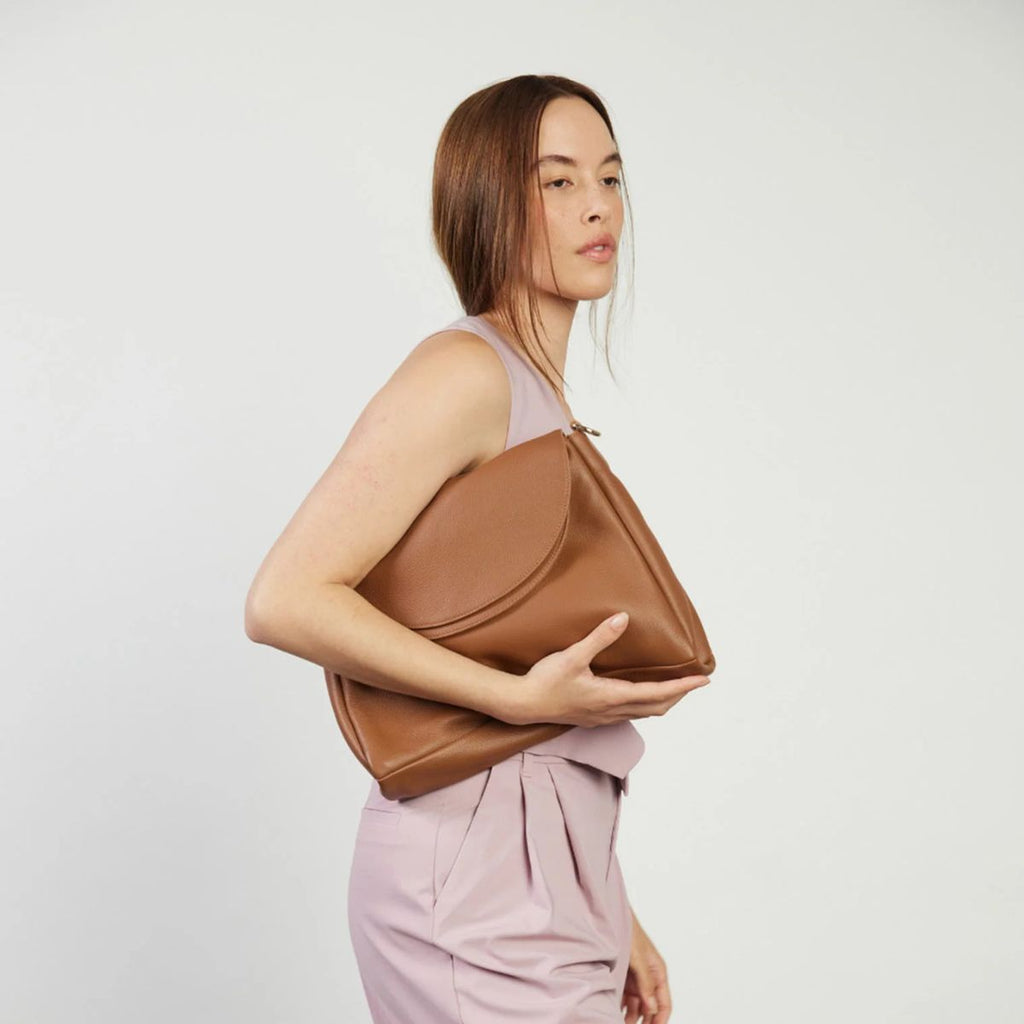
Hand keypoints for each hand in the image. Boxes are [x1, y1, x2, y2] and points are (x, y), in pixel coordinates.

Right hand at [503, 611, 710, 727]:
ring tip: (674, 688)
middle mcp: (612, 710)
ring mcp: (602, 717)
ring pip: (643, 713)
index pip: (657, 693)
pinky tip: (639, 696)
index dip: (683, 687)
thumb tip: (623, 619)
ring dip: (662, 702)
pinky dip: (644, 705)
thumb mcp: (573, 656)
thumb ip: (600, 637)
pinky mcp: (593, 718)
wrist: (523, 705)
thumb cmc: (546, 681)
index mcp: (612, 696)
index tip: (703, 681)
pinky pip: (629, 714)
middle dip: (678, 696)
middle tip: (694, 683)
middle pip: (657, 708)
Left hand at [621, 907, 671, 1022]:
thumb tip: (652, 1007)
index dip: (661, 1020)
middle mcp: (648, 978)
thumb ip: (646, 983)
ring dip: (631, 1017)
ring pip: (637, 1006)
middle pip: (650, 1008)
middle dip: (645, 1022)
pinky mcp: (623, 977)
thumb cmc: (629, 931)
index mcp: (658, 972)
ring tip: (619, 1022)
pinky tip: (613, 1013)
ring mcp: (635, 979)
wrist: (611, 917)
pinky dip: (621, 1008)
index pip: (664, 1004)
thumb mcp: (638, 958)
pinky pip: (625, 998)